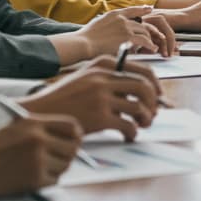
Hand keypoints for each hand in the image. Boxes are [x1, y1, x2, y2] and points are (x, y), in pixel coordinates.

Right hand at [0, 114, 82, 197]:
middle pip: (73, 148)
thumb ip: (40, 130)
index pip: (72, 126)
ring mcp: (37, 160)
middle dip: (68, 154)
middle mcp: (38, 139)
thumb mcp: (14, 129)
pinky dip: (46, 181)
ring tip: (36, 168)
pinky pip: (54, 181)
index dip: (75, 135)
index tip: (73, 141)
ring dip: (55, 169)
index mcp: (34, 122)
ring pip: (65, 166)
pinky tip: (28, 178)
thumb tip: (71, 139)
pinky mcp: (33, 179)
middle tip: (58, 159)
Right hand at [20, 56, 162, 140]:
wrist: (41, 111)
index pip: (143, 70)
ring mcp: (101, 97)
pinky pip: (128, 125)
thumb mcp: (87, 78)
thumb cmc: (66, 98)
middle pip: (144, 88)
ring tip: (142, 125)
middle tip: (152, 114)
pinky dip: (133, 132)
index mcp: (103, 64)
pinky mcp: (99, 117)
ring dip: (146, 118)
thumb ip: (112, 79)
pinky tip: (128, 135)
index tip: (159, 96)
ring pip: (140, 107)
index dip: (156, 85)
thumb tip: (144, 92)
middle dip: (154, 103)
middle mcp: (103, 77)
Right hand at [77, 6, 169, 57]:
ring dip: (149, 39)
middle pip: (141, 23)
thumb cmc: (86, 38)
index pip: (132, 10)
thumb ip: (109, 24)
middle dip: (147, 30)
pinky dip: (150, 45)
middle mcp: (122, 19)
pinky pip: (144, 40)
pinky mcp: (128, 37)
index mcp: (114, 14)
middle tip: (153, 36)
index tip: (149, 9)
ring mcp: (126, 27)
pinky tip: (153, 48)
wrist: (83, 43)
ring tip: (153, 45)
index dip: (142, 9)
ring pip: (144, 31)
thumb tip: (113, 29)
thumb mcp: (98, 23)